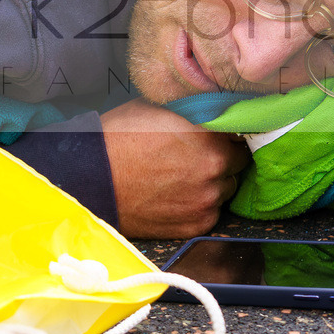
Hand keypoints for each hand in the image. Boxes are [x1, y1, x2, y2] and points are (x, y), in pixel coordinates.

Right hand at [101, 98, 249, 238]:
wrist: (92, 179)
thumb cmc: (120, 138)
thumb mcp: (160, 108)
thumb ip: (194, 113)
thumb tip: (211, 112)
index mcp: (211, 137)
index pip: (241, 134)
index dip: (228, 135)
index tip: (218, 136)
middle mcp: (216, 169)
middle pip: (238, 163)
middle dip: (224, 159)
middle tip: (200, 157)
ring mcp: (207, 200)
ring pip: (226, 189)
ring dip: (214, 183)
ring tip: (185, 178)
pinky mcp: (195, 225)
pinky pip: (212, 212)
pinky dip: (201, 205)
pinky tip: (179, 196)